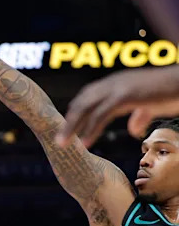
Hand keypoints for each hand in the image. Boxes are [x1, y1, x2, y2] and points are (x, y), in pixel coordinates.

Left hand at [57, 66, 178, 146]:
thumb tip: (132, 129)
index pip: (88, 95)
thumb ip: (140, 114)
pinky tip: (85, 142)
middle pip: (82, 102)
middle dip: (69, 121)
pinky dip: (91, 129)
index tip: (68, 126)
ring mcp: (118, 87)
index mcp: (118, 82)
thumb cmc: (174, 92)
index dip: (77, 111)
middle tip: (58, 138)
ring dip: (72, 127)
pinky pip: (102, 114)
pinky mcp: (125, 95)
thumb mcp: (153, 105)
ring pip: (86, 108)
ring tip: (62, 143)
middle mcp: (114, 82)